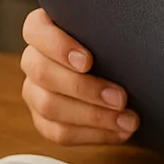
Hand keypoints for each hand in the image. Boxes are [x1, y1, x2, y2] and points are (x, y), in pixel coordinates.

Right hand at [19, 8, 138, 144]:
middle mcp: (34, 60)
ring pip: (49, 106)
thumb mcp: (111, 33)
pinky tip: (118, 132)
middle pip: (42, 72)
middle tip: (120, 98)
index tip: (88, 61)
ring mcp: (35, 91)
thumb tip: (130, 34)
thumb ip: (108, 29)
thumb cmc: (115, 47)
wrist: (122, 77)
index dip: (58, 46)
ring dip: (93, 116)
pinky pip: (59, 132)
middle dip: (84, 88)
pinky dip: (92, 134)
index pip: (35, 30)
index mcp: (44, 29)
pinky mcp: (43, 120)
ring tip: (127, 120)